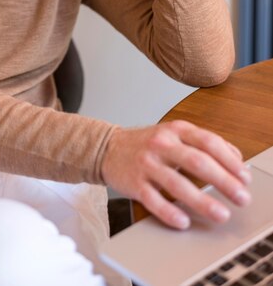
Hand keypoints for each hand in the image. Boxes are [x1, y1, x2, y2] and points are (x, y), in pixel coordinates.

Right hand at [101, 121, 251, 229]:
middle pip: (197, 162)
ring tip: (221, 214)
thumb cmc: (146, 143)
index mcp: (175, 129)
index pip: (208, 142)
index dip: (230, 160)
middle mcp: (161, 144)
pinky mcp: (134, 183)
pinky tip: (184, 221)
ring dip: (202, 201)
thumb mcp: (174, 134)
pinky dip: (170, 213)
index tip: (244, 177)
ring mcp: (146, 163)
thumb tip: (235, 157)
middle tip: (241, 197)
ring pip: (177, 184)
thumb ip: (202, 142)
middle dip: (224, 181)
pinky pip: (154, 200)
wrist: (107, 148)